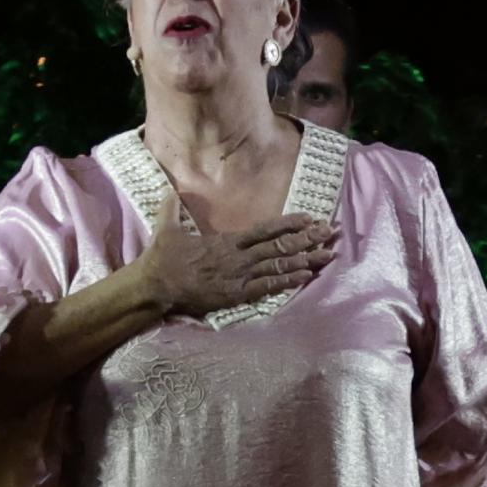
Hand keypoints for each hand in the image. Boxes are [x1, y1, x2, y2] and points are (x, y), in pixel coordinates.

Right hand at [145, 213, 329, 318]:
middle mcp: (238, 257)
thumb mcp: (166, 228)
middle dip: (307, 240)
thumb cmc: (162, 258)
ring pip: (278, 267)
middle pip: (279, 246)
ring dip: (304, 260)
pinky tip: (306, 277)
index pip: (264, 229)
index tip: (309, 218)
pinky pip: (267, 288)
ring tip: (327, 255)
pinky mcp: (235, 295)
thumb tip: (169, 190)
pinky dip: (287, 282)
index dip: (288, 223)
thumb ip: (171, 208)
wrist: (155, 286)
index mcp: (226, 242)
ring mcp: (239, 277)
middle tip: (331, 233)